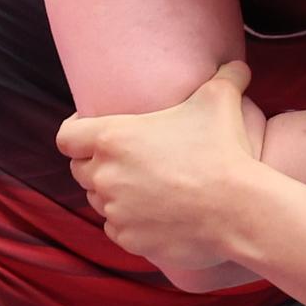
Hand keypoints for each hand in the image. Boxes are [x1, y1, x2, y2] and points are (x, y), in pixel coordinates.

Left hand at [58, 62, 265, 271]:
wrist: (239, 209)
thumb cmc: (224, 150)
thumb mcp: (220, 100)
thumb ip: (223, 76)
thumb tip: (237, 65)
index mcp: (112, 139)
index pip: (66, 137)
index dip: (75, 130)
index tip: (91, 127)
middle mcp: (105, 176)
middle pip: (80, 170)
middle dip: (97, 164)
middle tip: (126, 159)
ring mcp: (115, 211)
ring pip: (99, 201)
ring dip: (113, 193)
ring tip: (142, 187)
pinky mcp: (130, 240)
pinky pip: (117, 229)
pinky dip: (128, 223)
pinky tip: (152, 214)